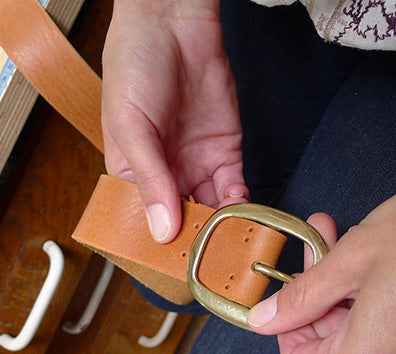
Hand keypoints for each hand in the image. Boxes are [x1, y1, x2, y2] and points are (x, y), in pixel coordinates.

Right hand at [102, 0, 247, 242]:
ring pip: (213, 208)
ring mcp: (198, 165)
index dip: (159, 243)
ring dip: (222, 226)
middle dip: (197, 240)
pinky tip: (241, 211)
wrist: (175, 24)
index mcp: (134, 174)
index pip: (146, 220)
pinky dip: (240, 202)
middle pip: (184, 219)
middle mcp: (167, 174)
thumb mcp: (131, 127)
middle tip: (210, 261)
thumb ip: (150, 179)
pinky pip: (235, 187)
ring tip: (230, 241)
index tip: (174, 265)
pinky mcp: (226, 153)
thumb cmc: (135, 67)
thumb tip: (162, 229)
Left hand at [247, 149, 395, 353]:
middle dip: (320, 300)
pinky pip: (394, 340)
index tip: (292, 286)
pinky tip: (380, 267)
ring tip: (348, 245)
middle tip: (320, 247)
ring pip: (363, 342)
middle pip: (332, 352)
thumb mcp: (349, 260)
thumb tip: (263, 321)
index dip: (287, 324)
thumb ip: (300, 298)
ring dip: (347, 297)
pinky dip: (377, 307)